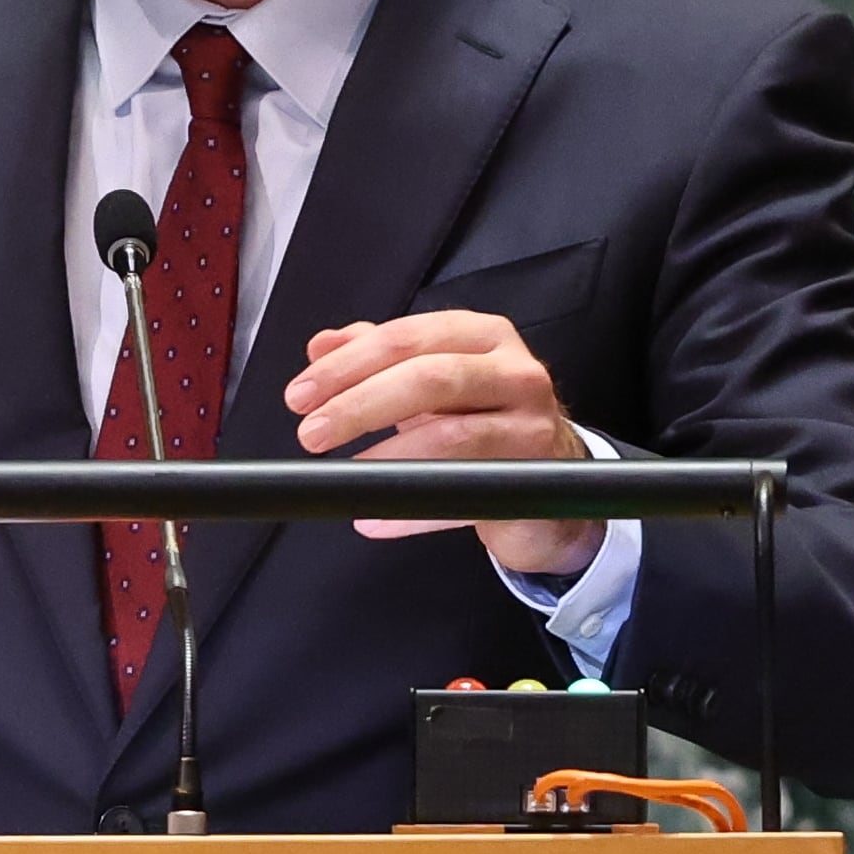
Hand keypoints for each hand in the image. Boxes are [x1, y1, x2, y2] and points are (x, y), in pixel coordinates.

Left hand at [283, 310, 600, 580]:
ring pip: (451, 434)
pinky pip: (465, 493)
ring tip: (346, 474)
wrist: (550, 480)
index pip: (407, 337)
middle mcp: (515, 370)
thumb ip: (378, 357)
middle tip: (312, 431)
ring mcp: (532, 423)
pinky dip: (415, 510)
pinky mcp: (535, 478)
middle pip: (430, 378)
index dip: (348, 364)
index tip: (302, 393)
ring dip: (387, 457)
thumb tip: (322, 345)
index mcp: (483, 335)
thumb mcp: (432, 379)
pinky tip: (378, 517)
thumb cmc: (486, 421)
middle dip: (359, 403)